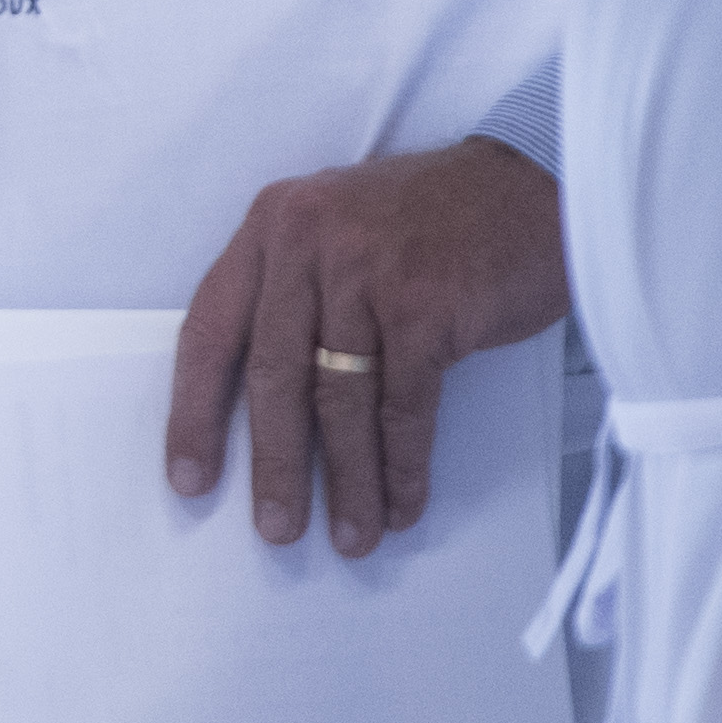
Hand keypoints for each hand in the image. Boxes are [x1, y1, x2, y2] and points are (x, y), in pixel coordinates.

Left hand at [162, 138, 575, 554]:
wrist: (533, 186)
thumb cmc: (436, 220)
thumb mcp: (340, 230)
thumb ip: (295, 293)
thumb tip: (269, 412)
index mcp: (273, 226)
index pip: (209, 330)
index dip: (193, 411)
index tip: (189, 478)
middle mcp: (307, 243)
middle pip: (273, 376)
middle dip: (275, 465)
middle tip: (276, 529)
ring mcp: (365, 272)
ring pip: (340, 400)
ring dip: (348, 481)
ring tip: (352, 536)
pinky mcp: (424, 305)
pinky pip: (403, 406)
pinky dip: (402, 464)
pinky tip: (401, 503)